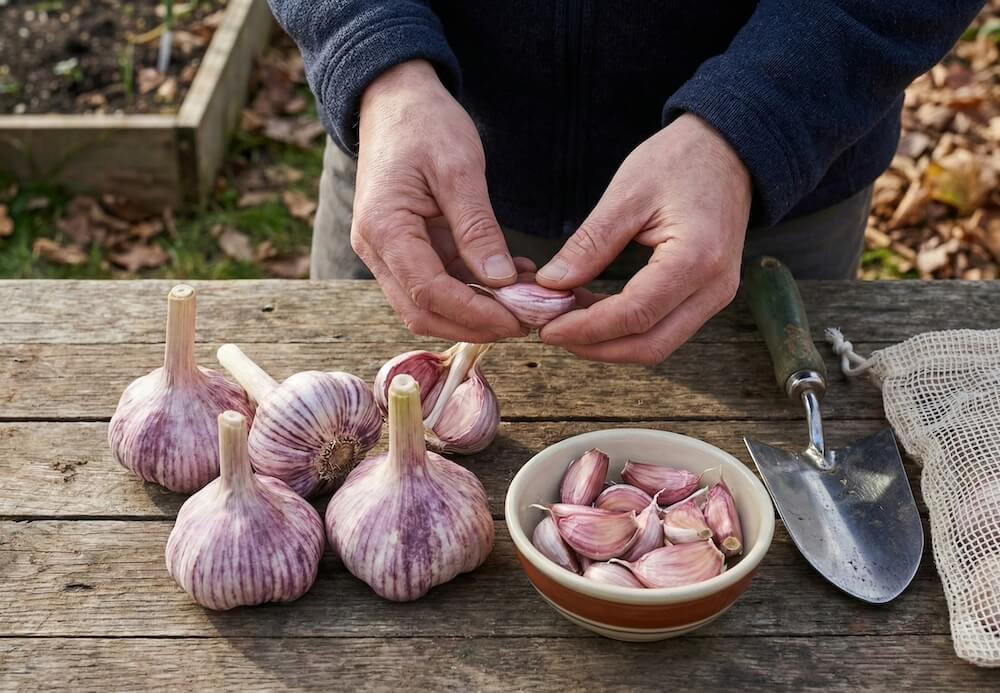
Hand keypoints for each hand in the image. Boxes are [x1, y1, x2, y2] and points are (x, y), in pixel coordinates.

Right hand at [351, 60, 527, 341]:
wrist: (394, 98)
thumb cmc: (425, 123)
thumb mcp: (459, 169)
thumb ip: (478, 228)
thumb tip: (501, 282)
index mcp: (384, 228)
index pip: (429, 292)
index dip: (475, 315)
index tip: (518, 321)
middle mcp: (376, 249)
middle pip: (422, 312)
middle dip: (474, 325)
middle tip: (526, 321)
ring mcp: (386, 252)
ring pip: (428, 304)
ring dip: (475, 311)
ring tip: (525, 301)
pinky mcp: (403, 249)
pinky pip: (436, 282)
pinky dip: (472, 289)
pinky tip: (510, 279)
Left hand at [535, 114, 751, 364]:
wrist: (728, 150)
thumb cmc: (681, 160)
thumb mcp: (627, 193)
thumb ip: (590, 243)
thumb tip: (551, 283)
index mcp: (697, 258)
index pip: (634, 315)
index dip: (586, 328)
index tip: (548, 327)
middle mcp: (715, 287)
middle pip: (649, 345)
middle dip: (596, 347)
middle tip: (552, 332)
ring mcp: (716, 295)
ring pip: (658, 344)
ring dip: (609, 342)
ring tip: (568, 320)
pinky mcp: (708, 296)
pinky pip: (665, 328)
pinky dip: (626, 329)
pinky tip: (594, 310)